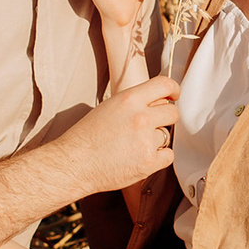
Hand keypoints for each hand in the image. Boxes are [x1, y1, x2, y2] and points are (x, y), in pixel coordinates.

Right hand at [59, 74, 179, 194]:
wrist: (75, 163)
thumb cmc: (88, 136)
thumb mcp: (110, 107)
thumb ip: (136, 102)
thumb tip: (161, 102)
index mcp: (130, 99)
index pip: (165, 85)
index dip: (173, 90)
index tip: (173, 96)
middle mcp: (141, 117)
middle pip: (173, 112)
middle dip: (165, 118)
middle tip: (152, 126)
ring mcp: (146, 141)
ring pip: (167, 136)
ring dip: (156, 140)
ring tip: (133, 146)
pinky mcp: (149, 162)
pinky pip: (168, 155)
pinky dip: (158, 158)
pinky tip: (140, 157)